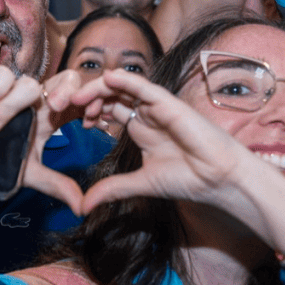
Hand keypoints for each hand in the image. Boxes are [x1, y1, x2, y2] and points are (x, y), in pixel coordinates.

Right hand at [0, 66, 86, 214]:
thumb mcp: (27, 173)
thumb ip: (55, 185)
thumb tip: (82, 208)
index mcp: (51, 117)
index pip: (81, 101)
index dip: (92, 104)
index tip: (89, 123)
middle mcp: (36, 100)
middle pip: (66, 79)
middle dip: (67, 90)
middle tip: (56, 109)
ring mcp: (13, 89)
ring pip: (29, 82)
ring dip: (12, 105)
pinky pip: (2, 74)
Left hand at [72, 69, 245, 210]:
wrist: (218, 179)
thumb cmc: (189, 179)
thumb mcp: (140, 184)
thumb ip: (112, 189)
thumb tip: (83, 206)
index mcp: (140, 130)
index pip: (108, 110)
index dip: (87, 111)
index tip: (67, 120)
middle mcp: (147, 115)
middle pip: (111, 96)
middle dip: (87, 98)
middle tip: (66, 107)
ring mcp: (157, 108)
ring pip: (123, 89)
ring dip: (99, 89)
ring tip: (79, 99)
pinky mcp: (169, 104)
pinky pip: (144, 87)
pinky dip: (126, 81)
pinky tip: (108, 79)